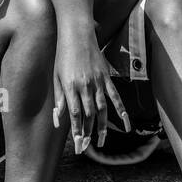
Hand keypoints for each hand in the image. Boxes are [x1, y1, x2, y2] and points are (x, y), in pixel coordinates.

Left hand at [52, 31, 129, 152]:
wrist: (76, 33)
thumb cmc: (62, 55)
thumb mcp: (56, 77)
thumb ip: (59, 99)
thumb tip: (58, 119)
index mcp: (70, 86)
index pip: (75, 115)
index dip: (76, 131)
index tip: (77, 144)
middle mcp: (85, 86)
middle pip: (88, 115)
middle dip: (87, 133)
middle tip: (86, 147)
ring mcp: (98, 81)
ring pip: (102, 109)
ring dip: (102, 127)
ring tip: (102, 141)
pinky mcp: (107, 77)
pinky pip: (115, 96)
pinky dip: (121, 111)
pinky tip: (125, 122)